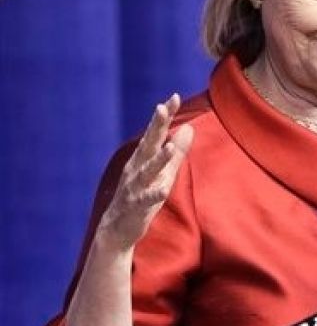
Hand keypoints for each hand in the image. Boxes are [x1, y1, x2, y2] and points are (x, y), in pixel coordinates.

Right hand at [97, 94, 193, 250]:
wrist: (118, 229)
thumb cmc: (143, 196)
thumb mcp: (164, 173)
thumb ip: (177, 152)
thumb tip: (190, 127)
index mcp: (143, 158)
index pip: (155, 133)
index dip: (164, 116)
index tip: (173, 96)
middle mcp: (136, 168)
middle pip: (147, 144)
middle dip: (156, 126)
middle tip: (162, 107)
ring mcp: (134, 187)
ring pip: (147, 170)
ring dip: (158, 159)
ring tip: (169, 147)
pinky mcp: (135, 207)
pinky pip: (146, 199)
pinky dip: (154, 193)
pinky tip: (164, 188)